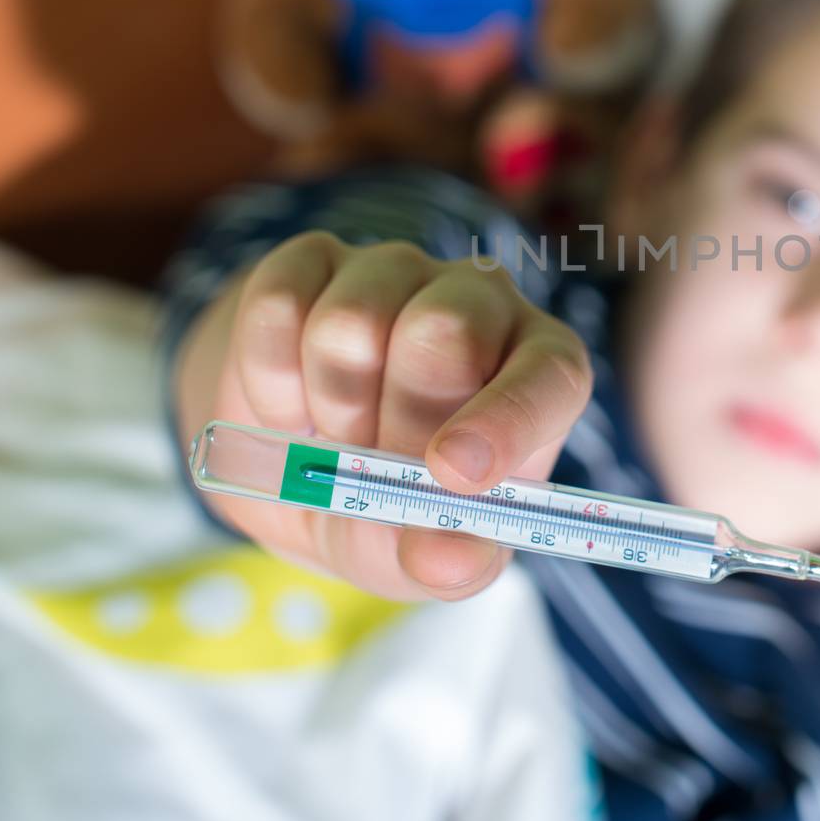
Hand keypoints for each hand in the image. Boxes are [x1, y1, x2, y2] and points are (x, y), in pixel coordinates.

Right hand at [180, 231, 592, 600]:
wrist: (300, 465)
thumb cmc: (395, 505)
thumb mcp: (427, 551)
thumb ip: (449, 561)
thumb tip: (442, 560)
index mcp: (540, 371)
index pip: (550, 376)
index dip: (504, 420)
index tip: (453, 475)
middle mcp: (481, 304)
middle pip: (445, 331)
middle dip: (398, 419)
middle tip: (372, 465)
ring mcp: (399, 271)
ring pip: (354, 319)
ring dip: (330, 405)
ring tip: (336, 436)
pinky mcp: (315, 259)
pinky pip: (281, 304)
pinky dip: (270, 377)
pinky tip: (289, 405)